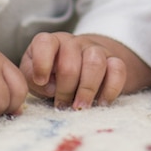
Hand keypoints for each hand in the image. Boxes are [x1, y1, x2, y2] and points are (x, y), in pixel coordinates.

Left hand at [20, 32, 136, 108]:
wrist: (83, 68)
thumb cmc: (53, 76)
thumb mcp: (35, 76)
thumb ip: (32, 78)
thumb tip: (49, 86)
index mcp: (53, 43)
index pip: (45, 42)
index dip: (41, 63)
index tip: (41, 82)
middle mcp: (75, 43)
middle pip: (70, 61)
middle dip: (65, 89)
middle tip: (62, 107)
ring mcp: (97, 49)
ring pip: (95, 62)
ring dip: (87, 89)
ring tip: (80, 108)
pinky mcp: (115, 60)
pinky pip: (118, 69)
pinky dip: (110, 89)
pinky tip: (102, 102)